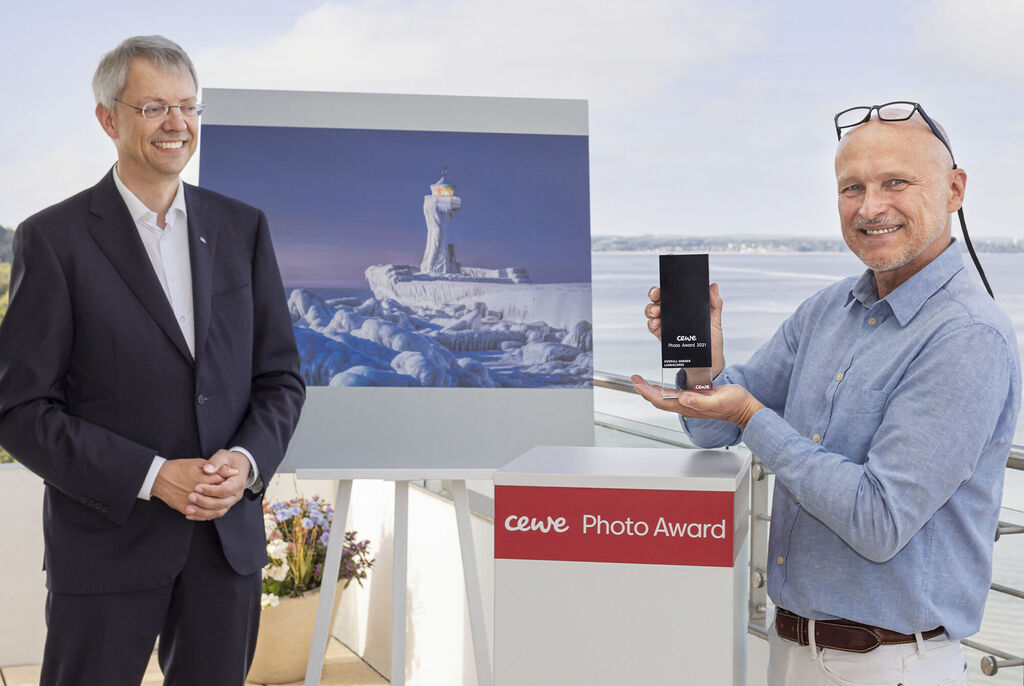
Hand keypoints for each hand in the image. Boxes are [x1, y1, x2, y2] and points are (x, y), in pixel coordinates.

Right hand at [151, 459, 227, 517]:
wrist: (159, 478)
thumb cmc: (180, 468)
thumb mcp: (199, 463)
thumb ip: (218, 468)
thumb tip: (235, 472)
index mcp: (203, 478)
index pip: (224, 483)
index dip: (230, 483)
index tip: (231, 483)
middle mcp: (198, 491)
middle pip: (220, 498)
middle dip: (226, 497)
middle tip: (228, 494)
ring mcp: (191, 502)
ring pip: (212, 510)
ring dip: (219, 507)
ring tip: (220, 502)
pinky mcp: (185, 509)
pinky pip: (201, 515)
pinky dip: (207, 514)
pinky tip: (210, 510)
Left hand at [185, 450, 251, 520]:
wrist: (236, 466)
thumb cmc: (228, 460)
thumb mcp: (223, 456)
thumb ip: (216, 462)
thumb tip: (207, 469)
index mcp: (238, 483)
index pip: (224, 490)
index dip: (210, 490)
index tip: (197, 487)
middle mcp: (235, 495)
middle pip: (221, 504)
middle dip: (204, 502)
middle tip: (190, 496)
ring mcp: (229, 502)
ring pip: (217, 512)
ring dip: (202, 512)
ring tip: (188, 508)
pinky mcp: (222, 507)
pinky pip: (212, 515)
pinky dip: (201, 516)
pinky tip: (189, 514)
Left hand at [631, 374, 763, 428]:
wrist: (744, 408)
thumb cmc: (734, 405)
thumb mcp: (718, 400)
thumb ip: (701, 401)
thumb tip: (684, 397)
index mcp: (689, 406)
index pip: (662, 401)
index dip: (648, 393)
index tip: (638, 384)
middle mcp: (687, 405)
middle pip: (659, 399)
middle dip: (645, 389)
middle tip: (635, 379)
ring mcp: (691, 402)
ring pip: (665, 397)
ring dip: (652, 389)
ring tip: (642, 381)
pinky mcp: (695, 397)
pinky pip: (674, 394)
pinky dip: (664, 389)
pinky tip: (662, 385)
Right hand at [645, 284, 724, 377]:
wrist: (707, 362)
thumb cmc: (711, 342)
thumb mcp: (715, 321)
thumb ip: (715, 304)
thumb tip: (714, 287)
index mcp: (685, 307)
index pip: (673, 293)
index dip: (666, 287)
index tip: (664, 286)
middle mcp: (674, 314)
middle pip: (659, 300)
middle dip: (654, 295)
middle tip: (657, 297)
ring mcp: (667, 325)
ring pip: (652, 312)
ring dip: (651, 310)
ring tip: (657, 313)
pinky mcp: (663, 336)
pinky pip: (653, 327)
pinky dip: (652, 324)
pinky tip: (657, 324)